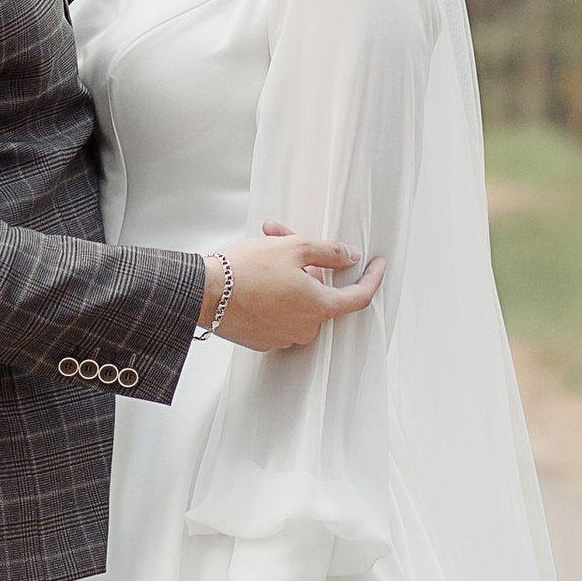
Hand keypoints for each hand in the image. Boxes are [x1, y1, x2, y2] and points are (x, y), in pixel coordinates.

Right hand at [201, 221, 384, 351]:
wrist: (204, 293)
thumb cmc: (246, 271)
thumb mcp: (295, 248)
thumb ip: (330, 252)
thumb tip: (352, 257)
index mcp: (319, 307)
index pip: (359, 298)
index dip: (372, 279)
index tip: (377, 266)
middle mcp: (304, 328)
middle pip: (319, 293)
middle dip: (308, 266)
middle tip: (286, 240)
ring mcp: (282, 337)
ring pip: (296, 301)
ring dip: (287, 277)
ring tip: (263, 252)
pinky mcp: (261, 339)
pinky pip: (277, 314)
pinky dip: (272, 294)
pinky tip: (254, 277)